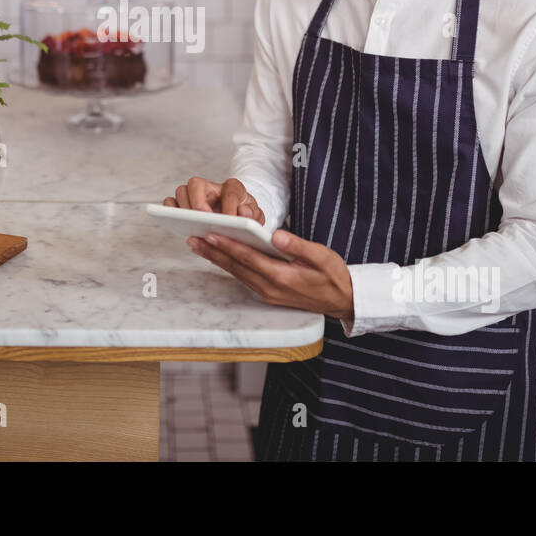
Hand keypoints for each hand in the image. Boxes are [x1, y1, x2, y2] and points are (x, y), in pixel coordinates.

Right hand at [163, 176, 264, 224]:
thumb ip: (254, 215)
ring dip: (184, 208)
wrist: (236, 219)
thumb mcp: (255, 216)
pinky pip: (170, 203)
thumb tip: (243, 214)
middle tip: (203, 219)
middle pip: (196, 184)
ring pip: (181, 191)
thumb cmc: (243, 216)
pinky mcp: (182, 204)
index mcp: (232, 187)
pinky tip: (180, 225)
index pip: (229, 191)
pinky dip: (171, 212)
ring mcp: (193, 194)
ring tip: (191, 225)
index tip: (229, 221)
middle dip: (198, 202)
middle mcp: (210, 186)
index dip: (229, 206)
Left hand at [186, 228, 354, 320]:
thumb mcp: (322, 256)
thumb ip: (298, 245)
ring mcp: (268, 293)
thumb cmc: (333, 275)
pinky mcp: (268, 294)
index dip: (229, 246)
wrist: (342, 300)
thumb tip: (275, 235)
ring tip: (199, 246)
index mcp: (282, 276)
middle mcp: (271, 288)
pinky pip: (244, 278)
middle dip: (214, 252)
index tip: (211, 234)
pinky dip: (230, 266)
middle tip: (193, 239)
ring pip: (237, 273)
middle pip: (236, 267)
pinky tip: (220, 257)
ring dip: (218, 260)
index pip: (249, 258)